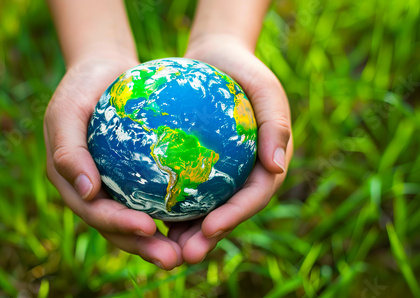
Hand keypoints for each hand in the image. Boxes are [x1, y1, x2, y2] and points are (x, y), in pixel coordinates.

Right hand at [44, 52, 183, 269]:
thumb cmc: (81, 88)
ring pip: (139, 220)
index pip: (96, 213)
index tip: (149, 228)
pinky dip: (175, 211)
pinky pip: (156, 197)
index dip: (119, 226)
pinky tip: (202, 217)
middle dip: (145, 247)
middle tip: (174, 259)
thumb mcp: (66, 112)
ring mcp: (115, 187)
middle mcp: (94, 193)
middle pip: (119, 228)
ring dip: (163, 240)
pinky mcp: (135, 178)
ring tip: (193, 251)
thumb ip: (68, 152)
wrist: (102, 71)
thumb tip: (87, 192)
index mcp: (73, 184)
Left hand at [166, 35, 292, 263]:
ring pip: (203, 208)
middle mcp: (244, 176)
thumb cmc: (243, 70)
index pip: (254, 197)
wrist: (216, 58)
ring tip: (161, 245)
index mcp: (267, 165)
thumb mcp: (265, 87)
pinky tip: (143, 213)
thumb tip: (276, 167)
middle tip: (185, 254)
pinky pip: (182, 187)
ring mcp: (221, 173)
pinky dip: (167, 203)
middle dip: (208, 237)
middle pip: (228, 212)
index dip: (236, 216)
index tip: (211, 227)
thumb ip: (276, 124)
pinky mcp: (198, 165)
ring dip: (185, 231)